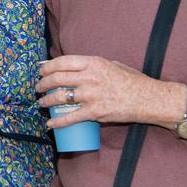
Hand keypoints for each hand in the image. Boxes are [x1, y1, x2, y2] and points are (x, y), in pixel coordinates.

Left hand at [36, 55, 183, 128]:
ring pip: (60, 97)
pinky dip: (58, 121)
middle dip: (43, 84)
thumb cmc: (132, 80)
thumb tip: (75, 67)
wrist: (148, 99)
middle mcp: (89, 77)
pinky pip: (71, 118)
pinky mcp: (95, 112)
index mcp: (93, 63)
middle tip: (38, 88)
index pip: (62, 62)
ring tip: (42, 103)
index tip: (41, 71)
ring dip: (46, 101)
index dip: (47, 67)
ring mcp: (91, 95)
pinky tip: (50, 124)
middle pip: (57, 79)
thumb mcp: (112, 64)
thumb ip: (93, 65)